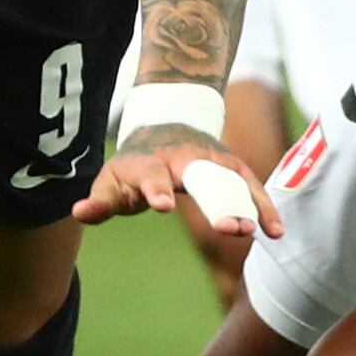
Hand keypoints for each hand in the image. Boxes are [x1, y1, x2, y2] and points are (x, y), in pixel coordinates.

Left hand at [72, 123, 282, 239]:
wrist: (167, 122)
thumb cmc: (135, 163)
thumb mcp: (112, 180)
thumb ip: (100, 202)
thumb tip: (79, 213)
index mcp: (150, 162)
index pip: (152, 176)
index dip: (157, 189)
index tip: (164, 205)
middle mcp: (184, 157)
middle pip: (202, 180)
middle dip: (216, 202)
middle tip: (229, 229)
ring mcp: (212, 160)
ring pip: (230, 183)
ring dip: (244, 207)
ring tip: (253, 233)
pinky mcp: (232, 167)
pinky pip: (251, 187)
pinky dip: (264, 207)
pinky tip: (276, 231)